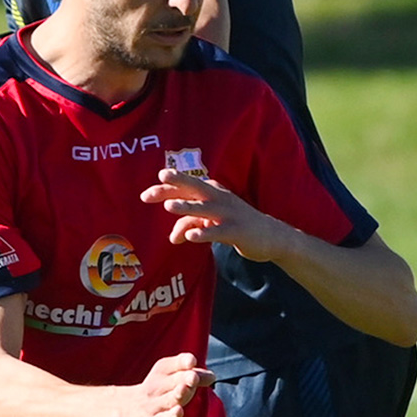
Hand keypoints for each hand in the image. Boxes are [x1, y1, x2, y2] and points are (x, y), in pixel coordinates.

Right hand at [119, 353, 214, 416]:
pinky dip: (170, 416)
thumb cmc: (160, 391)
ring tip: (185, 389)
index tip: (192, 361)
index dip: (183, 362)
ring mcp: (153, 405)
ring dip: (178, 395)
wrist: (130, 411)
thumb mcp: (174, 378)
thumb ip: (195, 375)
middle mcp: (156, 386)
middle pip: (174, 382)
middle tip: (194, 377)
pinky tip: (178, 411)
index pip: (174, 364)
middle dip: (184, 379)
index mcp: (162, 371)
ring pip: (168, 400)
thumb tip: (213, 377)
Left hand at [141, 168, 281, 257]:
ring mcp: (229, 214)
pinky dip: (205, 233)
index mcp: (212, 192)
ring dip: (187, 207)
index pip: (186, 187)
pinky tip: (192, 237)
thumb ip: (190, 225)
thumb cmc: (235, 225)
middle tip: (160, 178)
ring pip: (205, 208)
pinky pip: (218, 231)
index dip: (166, 188)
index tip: (145, 194)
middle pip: (196, 187)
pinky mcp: (237, 231)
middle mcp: (220, 198)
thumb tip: (172, 238)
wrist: (271, 237)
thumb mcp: (210, 223)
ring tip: (169, 206)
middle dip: (178, 182)